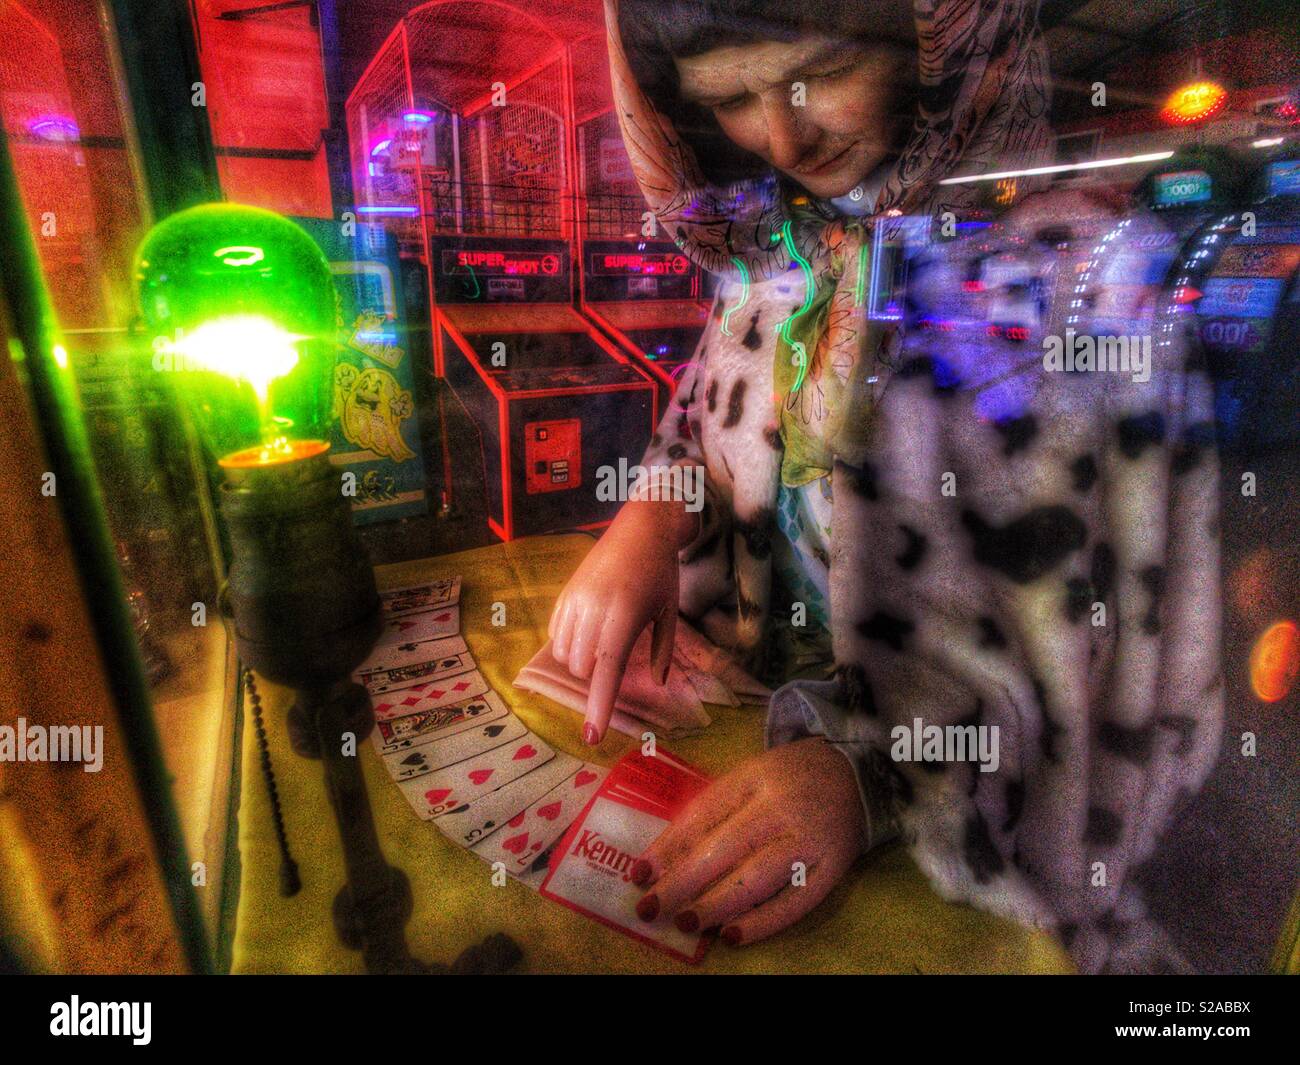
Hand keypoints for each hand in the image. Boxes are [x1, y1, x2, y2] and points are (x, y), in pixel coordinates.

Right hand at [549, 497, 697, 744]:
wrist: (640, 527)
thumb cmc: (660, 571)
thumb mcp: (669, 611)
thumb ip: (662, 650)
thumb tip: (659, 683)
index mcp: (624, 616)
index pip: (607, 671)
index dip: (599, 706)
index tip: (592, 736)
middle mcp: (593, 609)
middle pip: (582, 668)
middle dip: (596, 674)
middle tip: (617, 654)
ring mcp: (574, 600)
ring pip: (564, 655)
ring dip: (580, 661)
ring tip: (602, 640)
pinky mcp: (564, 594)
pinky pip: (554, 634)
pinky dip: (567, 644)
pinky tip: (586, 630)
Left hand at [632, 737, 866, 945]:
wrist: (857, 772)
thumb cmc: (788, 778)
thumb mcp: (749, 777)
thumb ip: (712, 809)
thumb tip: (664, 857)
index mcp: (754, 777)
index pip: (704, 813)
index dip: (669, 846)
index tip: (639, 875)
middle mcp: (781, 806)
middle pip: (726, 846)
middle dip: (683, 881)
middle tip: (650, 908)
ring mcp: (809, 838)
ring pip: (758, 875)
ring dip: (718, 902)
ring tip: (686, 923)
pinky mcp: (834, 867)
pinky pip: (797, 900)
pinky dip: (765, 921)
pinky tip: (733, 935)